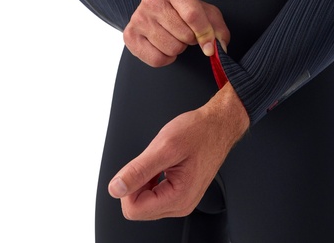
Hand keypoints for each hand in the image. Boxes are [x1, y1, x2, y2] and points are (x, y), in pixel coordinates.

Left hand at [107, 83, 249, 219]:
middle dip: (136, 183)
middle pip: (137, 208)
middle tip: (151, 160)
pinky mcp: (180, 193)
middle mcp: (181, 205)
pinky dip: (151, 178)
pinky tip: (161, 164)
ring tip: (159, 160)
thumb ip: (138, 170)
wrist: (218, 125)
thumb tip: (115, 188)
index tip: (139, 166)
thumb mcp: (164, 146)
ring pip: (144, 201)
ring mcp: (182, 201)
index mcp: (178, 198)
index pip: (133, 210)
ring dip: (144, 179)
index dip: (128, 186)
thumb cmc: (198, 131)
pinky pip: (154, 195)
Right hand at [123, 0, 229, 66]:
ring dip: (178, 49)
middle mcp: (152, 0)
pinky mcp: (130, 35)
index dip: (205, 34)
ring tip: (173, 37)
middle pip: (184, 35)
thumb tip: (218, 47)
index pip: (192, 15)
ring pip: (171, 49)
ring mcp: (139, 17)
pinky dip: (165, 58)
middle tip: (184, 32)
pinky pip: (157, 59)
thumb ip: (217, 28)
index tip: (210, 46)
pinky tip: (163, 46)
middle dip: (190, 39)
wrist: (154, 10)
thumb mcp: (205, 12)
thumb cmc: (182, 11)